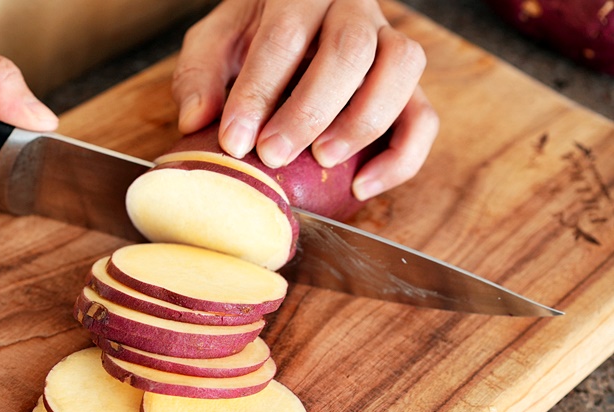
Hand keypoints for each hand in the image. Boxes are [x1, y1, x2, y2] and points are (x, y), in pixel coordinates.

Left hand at [173, 0, 438, 200]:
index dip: (259, 91)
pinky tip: (362, 186)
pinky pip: (424, 118)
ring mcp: (388, 44)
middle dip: (308, 111)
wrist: (297, 24)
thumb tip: (195, 120)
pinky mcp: (407, 87)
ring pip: (401, 69)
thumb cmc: (254, 36)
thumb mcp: (217, 42)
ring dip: (362, 123)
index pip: (285, 35)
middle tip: (272, 154)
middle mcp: (354, 10)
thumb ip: (200, 73)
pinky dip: (401, 157)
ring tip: (323, 160)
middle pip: (350, 50)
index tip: (234, 140)